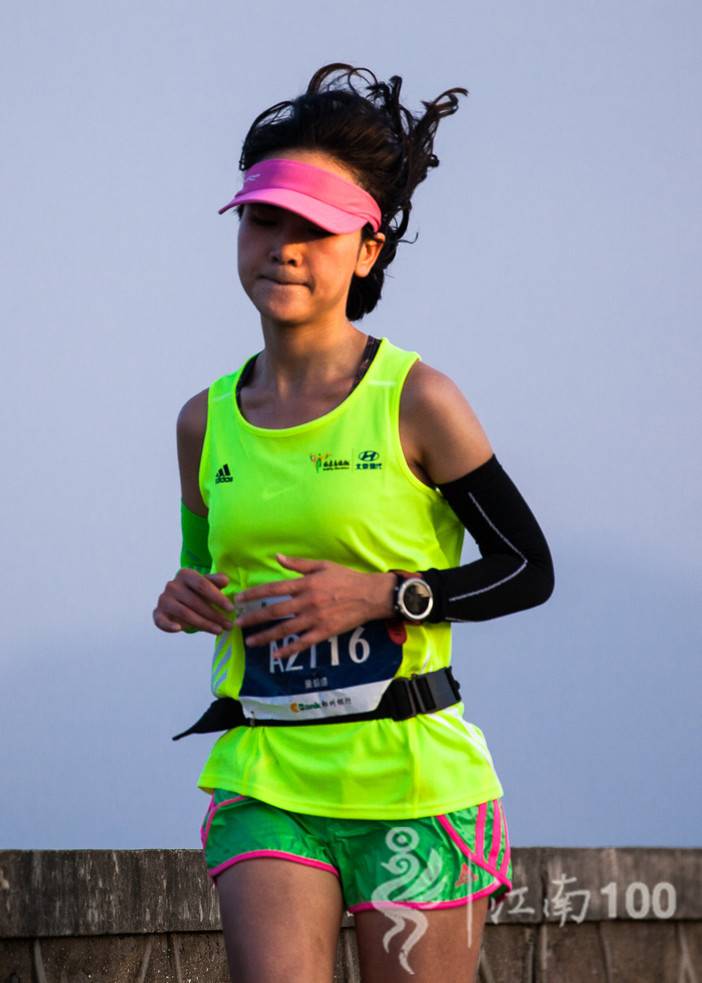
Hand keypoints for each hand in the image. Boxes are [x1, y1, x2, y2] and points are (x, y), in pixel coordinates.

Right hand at [153, 569, 234, 634]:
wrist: (180, 600)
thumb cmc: (198, 591)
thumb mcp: (209, 584)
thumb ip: (217, 580)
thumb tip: (225, 580)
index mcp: (185, 574)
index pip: (202, 585)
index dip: (217, 597)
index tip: (231, 609)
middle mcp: (172, 585)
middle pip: (196, 602)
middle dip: (214, 615)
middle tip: (228, 625)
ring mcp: (164, 599)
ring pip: (185, 613)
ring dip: (203, 624)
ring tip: (219, 630)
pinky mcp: (158, 613)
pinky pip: (161, 621)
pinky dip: (168, 626)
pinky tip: (179, 629)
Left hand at [234, 554, 395, 657]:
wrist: (370, 595)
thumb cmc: (346, 578)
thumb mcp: (322, 565)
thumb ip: (298, 564)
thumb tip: (277, 557)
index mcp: (305, 584)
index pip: (273, 589)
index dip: (254, 594)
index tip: (239, 599)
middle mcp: (307, 602)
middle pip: (274, 611)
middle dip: (254, 618)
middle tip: (237, 623)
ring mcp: (315, 618)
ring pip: (285, 629)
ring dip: (265, 636)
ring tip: (250, 642)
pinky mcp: (324, 632)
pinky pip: (303, 643)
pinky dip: (289, 649)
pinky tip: (277, 655)